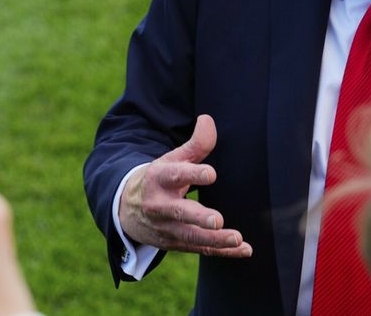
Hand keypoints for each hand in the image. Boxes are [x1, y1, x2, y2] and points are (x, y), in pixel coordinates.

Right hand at [118, 114, 251, 257]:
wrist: (126, 208)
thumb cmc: (160, 178)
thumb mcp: (172, 159)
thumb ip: (195, 144)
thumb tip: (208, 120)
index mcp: (160, 179)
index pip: (176, 175)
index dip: (193, 174)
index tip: (211, 173)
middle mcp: (160, 206)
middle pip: (179, 213)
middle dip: (198, 217)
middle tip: (218, 220)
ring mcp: (166, 228)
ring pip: (191, 236)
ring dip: (214, 240)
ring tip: (237, 238)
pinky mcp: (175, 243)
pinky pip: (200, 249)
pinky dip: (222, 251)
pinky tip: (244, 249)